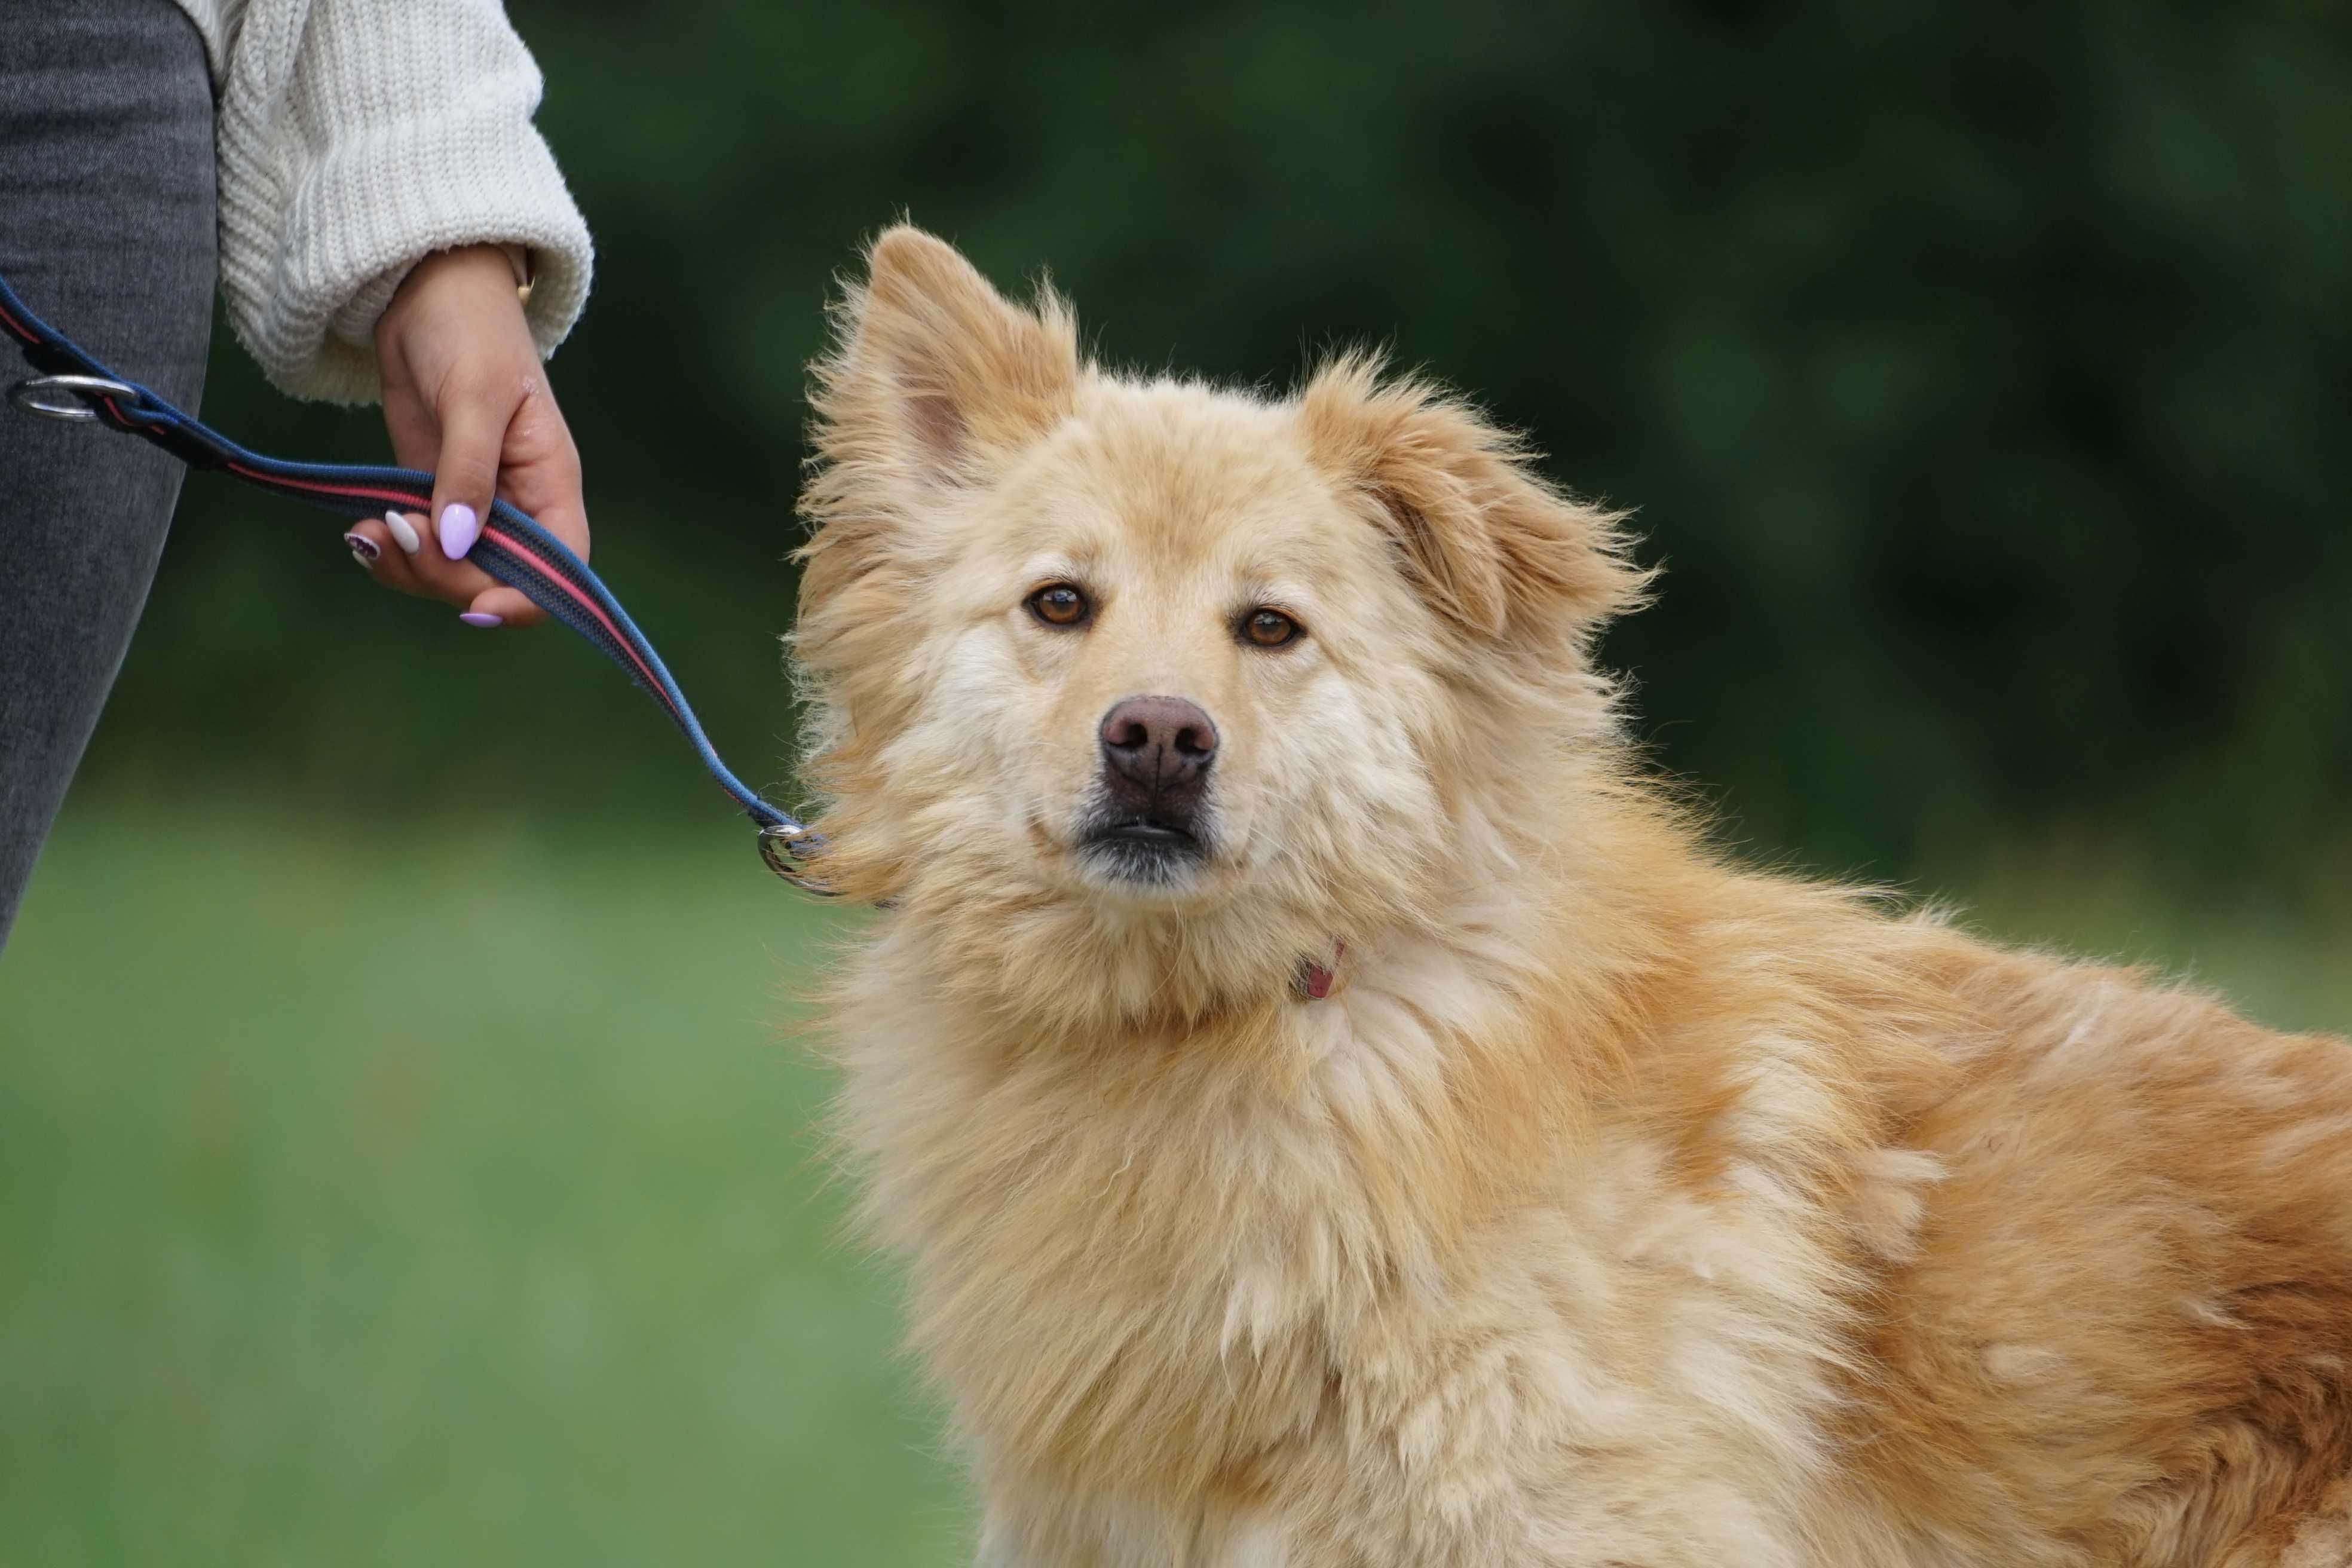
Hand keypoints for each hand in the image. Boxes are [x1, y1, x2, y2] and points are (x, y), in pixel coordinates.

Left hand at [342, 244, 586, 628]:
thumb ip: (467, 471)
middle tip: (398, 533)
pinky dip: (391, 551)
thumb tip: (457, 541)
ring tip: (369, 533)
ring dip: (409, 569)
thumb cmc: (469, 328)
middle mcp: (519, 504)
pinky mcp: (432, 494)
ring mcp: (473, 503)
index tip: (476, 607)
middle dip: (445, 576)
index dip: (528, 599)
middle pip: (498, 580)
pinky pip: (420, 547)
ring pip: (453, 573)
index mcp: (550, 482)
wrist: (423, 290)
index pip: (561, 565)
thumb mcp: (474, 396)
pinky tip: (364, 531)